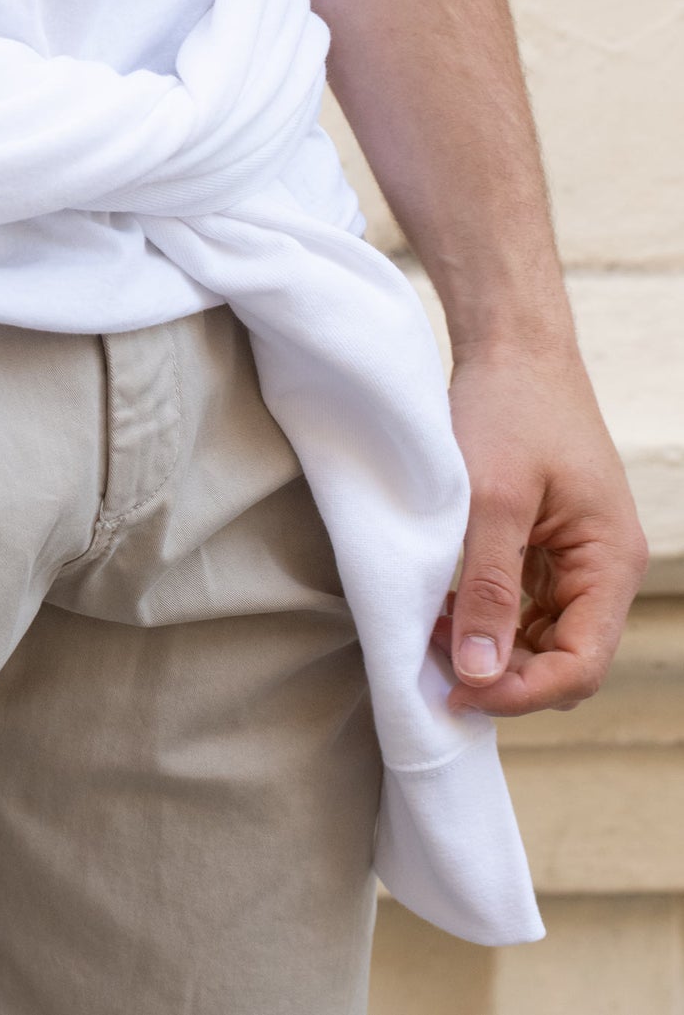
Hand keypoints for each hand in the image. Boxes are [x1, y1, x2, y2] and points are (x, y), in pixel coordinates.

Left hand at [437, 338, 648, 714]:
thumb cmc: (511, 406)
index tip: (456, 692)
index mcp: (610, 563)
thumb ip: (487, 587)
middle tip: (431, 665)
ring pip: (539, 638)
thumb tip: (478, 673)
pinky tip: (439, 605)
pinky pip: (522, 604)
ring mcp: (574, 558)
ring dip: (488, 647)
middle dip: (501, 675)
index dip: (520, 693)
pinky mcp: (544, 544)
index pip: (581, 666)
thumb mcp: (493, 498)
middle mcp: (602, 569)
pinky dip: (483, 614)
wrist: (511, 344)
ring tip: (427, 632)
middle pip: (561, 661)